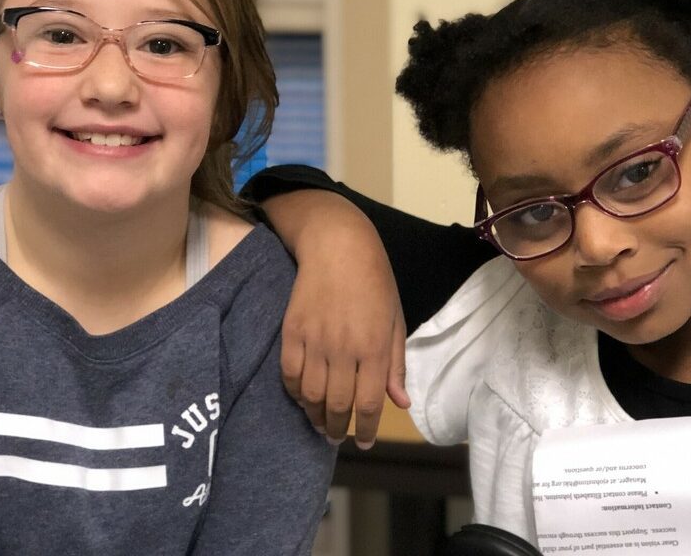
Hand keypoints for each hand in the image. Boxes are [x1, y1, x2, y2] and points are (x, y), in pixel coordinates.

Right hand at [268, 190, 409, 447]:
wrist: (337, 246)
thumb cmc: (375, 281)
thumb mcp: (395, 320)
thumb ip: (395, 364)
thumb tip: (400, 403)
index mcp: (374, 348)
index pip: (370, 404)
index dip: (367, 429)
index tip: (365, 442)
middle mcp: (344, 350)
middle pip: (337, 405)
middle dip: (337, 429)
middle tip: (337, 437)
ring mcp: (315, 341)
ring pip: (311, 395)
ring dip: (314, 415)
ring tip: (319, 422)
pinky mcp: (292, 332)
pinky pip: (289, 374)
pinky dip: (295, 392)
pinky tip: (302, 398)